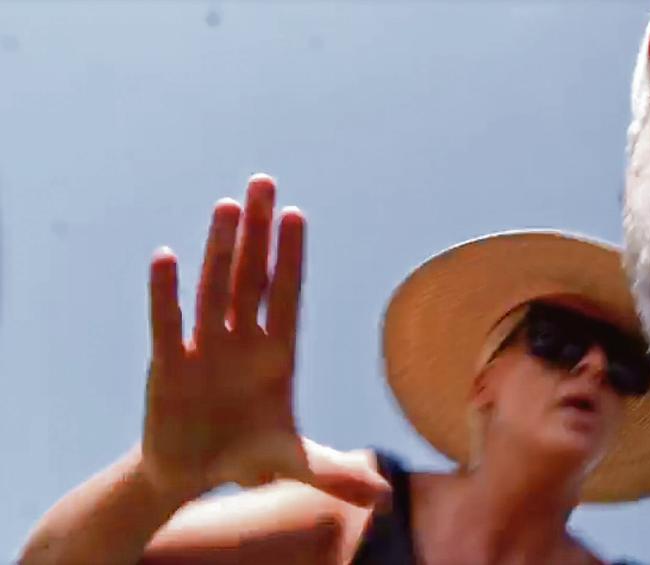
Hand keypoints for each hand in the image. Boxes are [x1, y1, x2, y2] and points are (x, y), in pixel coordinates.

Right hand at [140, 174, 387, 506]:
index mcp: (277, 355)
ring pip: (214, 290)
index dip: (291, 258)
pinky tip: (166, 258)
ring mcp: (206, 349)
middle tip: (263, 182)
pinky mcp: (169, 367)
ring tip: (227, 206)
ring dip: (218, 250)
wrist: (193, 473)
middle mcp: (242, 342)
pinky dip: (167, 295)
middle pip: (251, 278)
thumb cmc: (247, 456)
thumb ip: (333, 475)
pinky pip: (169, 325)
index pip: (286, 296)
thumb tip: (382, 495)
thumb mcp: (293, 465)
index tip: (296, 215)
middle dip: (258, 233)